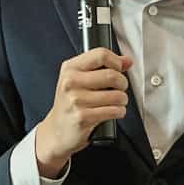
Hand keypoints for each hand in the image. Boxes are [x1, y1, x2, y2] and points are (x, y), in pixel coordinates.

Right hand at [34, 48, 131, 174]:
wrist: (57, 130)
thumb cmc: (70, 104)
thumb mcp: (79, 80)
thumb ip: (103, 67)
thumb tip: (126, 60)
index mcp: (70, 68)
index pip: (100, 55)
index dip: (116, 62)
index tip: (118, 69)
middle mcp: (71, 82)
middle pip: (112, 75)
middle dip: (123, 83)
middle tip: (119, 88)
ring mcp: (76, 100)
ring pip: (117, 95)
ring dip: (122, 100)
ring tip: (116, 102)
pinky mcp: (83, 117)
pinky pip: (114, 111)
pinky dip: (119, 112)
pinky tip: (112, 112)